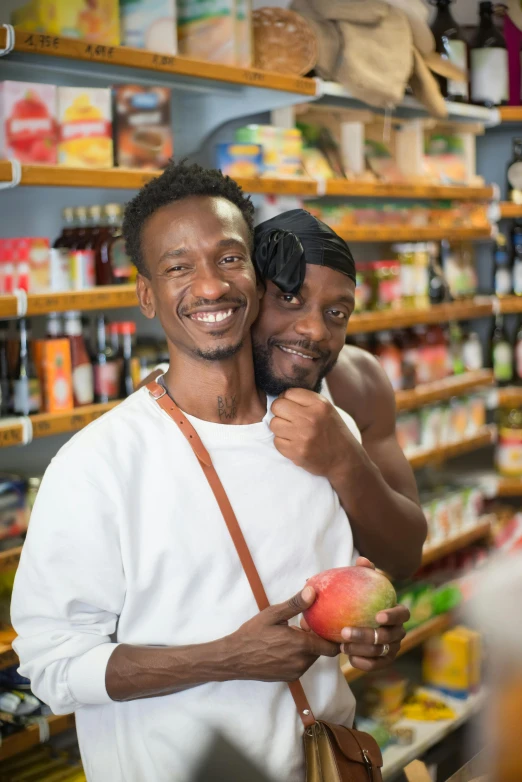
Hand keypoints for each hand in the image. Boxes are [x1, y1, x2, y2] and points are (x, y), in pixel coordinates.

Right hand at [228, 586, 339, 682]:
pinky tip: (283, 647)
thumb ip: (295, 604)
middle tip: (300, 625)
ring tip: (289, 635)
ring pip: (311, 658)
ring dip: (306, 647)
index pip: (332, 647)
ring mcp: (295, 672)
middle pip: (321, 650)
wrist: (235, 658)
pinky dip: (298, 656)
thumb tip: (313, 591)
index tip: (321, 624)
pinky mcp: (289, 678)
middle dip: (315, 638)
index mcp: (301, 645)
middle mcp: (302, 662)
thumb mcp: (273, 614)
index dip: (330, 635)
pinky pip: (301, 665)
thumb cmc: (253, 633)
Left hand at [270, 388, 353, 480]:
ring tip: (292, 432)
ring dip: (280, 428)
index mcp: (319, 405)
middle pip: (277, 406)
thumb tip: (281, 398)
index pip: (288, 393)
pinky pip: (276, 441)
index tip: (291, 408)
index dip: (286, 400)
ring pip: (274, 424)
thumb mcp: (326, 409)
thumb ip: (306, 400)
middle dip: (280, 412)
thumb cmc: (333, 432)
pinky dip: (283, 443)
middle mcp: (311, 418)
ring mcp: (303, 436)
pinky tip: (295, 443)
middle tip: (288, 420)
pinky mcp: (297, 452)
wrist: (344, 459)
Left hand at [300, 557, 408, 672]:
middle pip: (389, 636)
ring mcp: (392, 647)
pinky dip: (363, 662)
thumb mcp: (362, 584)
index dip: (393, 616)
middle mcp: (398, 631)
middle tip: (345, 631)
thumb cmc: (361, 599)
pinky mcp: (384, 660)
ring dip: (361, 649)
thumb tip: (362, 560)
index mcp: (397, 612)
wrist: (356, 620)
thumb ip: (364, 572)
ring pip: (380, 651)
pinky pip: (376, 665)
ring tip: (342, 645)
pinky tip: (349, 658)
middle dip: (367, 635)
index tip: (377, 616)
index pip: (403, 614)